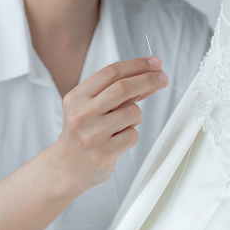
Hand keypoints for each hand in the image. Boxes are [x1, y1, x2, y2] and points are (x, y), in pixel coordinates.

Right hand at [54, 57, 167, 192]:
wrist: (67, 167)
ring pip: (132, 112)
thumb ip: (117, 92)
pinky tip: (118, 140)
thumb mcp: (91, 106)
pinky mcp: (103, 154)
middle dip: (148, 80)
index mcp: (76, 97)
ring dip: (137, 115)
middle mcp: (81, 114)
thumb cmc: (84, 132)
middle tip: (163, 78)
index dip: (137, 65)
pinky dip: (132, 134)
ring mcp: (91, 135)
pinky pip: (132, 135)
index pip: (111, 72)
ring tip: (125, 123)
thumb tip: (150, 77)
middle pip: (123, 88)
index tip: (155, 63)